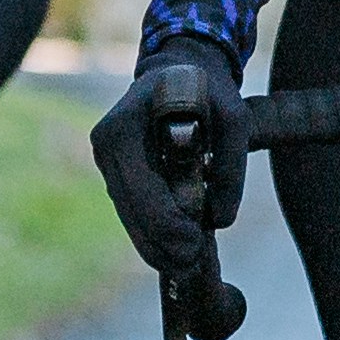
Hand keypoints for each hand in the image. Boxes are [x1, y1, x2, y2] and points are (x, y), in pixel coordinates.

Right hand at [91, 40, 244, 273]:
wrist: (177, 72)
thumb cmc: (205, 90)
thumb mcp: (233, 116)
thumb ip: (232, 166)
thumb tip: (221, 220)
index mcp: (123, 129)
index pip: (143, 192)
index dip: (168, 226)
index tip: (196, 247)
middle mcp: (106, 148)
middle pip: (132, 213)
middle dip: (162, 245)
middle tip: (194, 267)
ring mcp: (107, 164)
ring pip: (129, 220)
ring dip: (156, 248)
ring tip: (188, 267)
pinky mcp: (116, 176)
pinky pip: (132, 214)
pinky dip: (152, 236)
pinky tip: (174, 255)